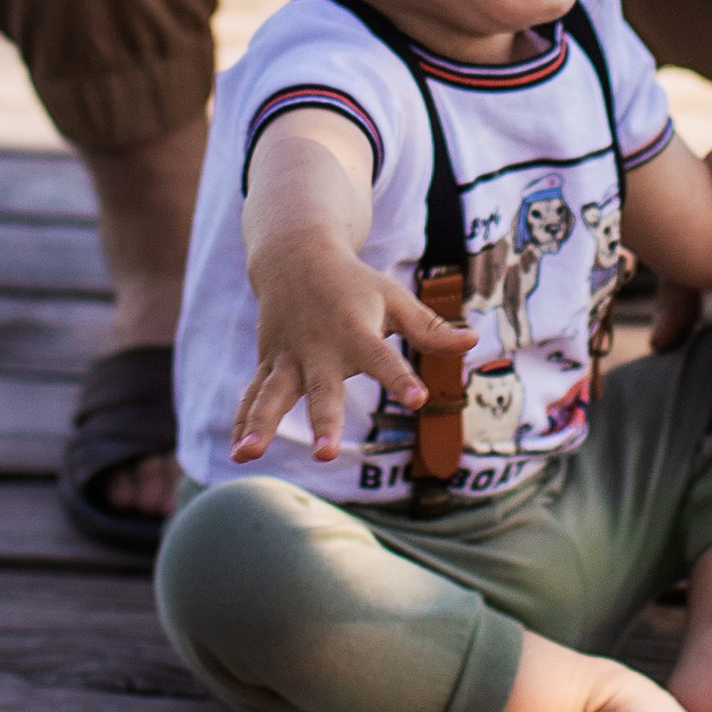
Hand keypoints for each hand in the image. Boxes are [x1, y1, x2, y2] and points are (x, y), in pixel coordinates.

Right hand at [233, 229, 467, 466]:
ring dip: (260, 425)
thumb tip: (473, 342)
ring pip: (272, 395)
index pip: (384, 359)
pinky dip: (243, 421)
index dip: (401, 379)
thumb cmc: (354, 284)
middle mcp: (319, 349)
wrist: (295, 256)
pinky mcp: (268, 364)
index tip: (419, 399)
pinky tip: (238, 453)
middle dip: (323, 421)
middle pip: (323, 389)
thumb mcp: (394, 299)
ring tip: (248, 455)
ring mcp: (288, 358)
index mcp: (356, 332)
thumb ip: (429, 329)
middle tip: (325, 454)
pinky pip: (253, 395)